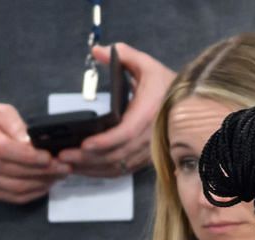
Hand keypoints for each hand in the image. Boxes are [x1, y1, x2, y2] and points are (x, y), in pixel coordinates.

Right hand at [0, 103, 68, 204]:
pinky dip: (33, 193)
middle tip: (64, 167)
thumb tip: (32, 142)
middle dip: (43, 171)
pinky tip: (46, 185)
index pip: (5, 150)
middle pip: (14, 171)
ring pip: (16, 187)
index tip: (50, 157)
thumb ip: (16, 125)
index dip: (30, 157)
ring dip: (41, 183)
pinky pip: (13, 197)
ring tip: (59, 176)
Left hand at [59, 43, 174, 177]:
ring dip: (93, 168)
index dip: (106, 141)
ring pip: (120, 166)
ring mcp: (150, 151)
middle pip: (119, 154)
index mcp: (150, 112)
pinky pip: (124, 170)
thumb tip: (97, 51)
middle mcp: (151, 136)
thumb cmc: (166, 85)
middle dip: (90, 158)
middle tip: (63, 157)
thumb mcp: (146, 64)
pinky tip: (85, 169)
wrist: (191, 107)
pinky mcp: (146, 159)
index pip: (127, 132)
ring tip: (68, 164)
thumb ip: (123, 54)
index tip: (84, 144)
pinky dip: (104, 172)